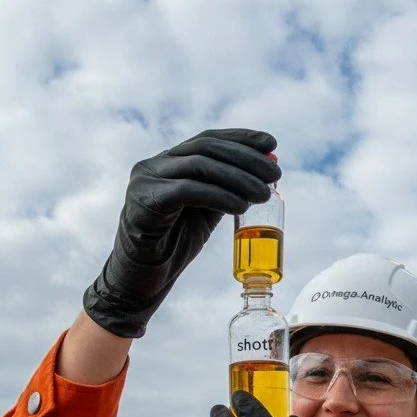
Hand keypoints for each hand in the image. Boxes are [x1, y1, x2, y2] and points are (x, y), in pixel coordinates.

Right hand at [84, 128, 280, 337]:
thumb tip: (264, 175)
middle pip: (205, 149)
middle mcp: (154, 165)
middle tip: (275, 172)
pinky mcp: (143, 202)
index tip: (271, 142)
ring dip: (238, 178)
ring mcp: (145, 181)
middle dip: (245, 158)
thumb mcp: (205, 212)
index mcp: (168, 163)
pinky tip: (241, 206)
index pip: (207, 140)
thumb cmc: (174, 244)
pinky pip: (187, 192)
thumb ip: (226, 190)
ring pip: (198, 167)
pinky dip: (218, 196)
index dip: (241, 138)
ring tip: (264, 193)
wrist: (141, 278)